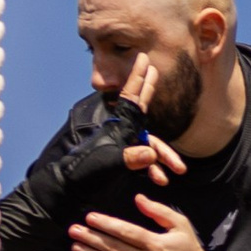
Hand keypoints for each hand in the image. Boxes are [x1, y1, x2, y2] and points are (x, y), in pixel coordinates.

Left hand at [23, 56, 183, 217]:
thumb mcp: (108, 164)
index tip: (144, 60)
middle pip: (142, 112)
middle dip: (150, 93)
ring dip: (166, 157)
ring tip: (179, 170)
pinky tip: (161, 180)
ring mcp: (124, 148)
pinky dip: (155, 171)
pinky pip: (145, 164)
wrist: (71, 190)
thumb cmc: (85, 173)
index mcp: (118, 128)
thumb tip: (151, 154)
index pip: (131, 99)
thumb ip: (129, 158)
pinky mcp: (124, 164)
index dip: (138, 79)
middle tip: (156, 73)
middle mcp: (122, 134)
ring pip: (150, 146)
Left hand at [69, 188, 222, 250]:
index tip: (90, 217)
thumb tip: (138, 199)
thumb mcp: (182, 226)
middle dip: (91, 238)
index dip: (106, 224)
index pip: (126, 232)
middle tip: (74, 230)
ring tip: (76, 245)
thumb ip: (159, 212)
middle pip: (114, 248)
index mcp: (157, 244)